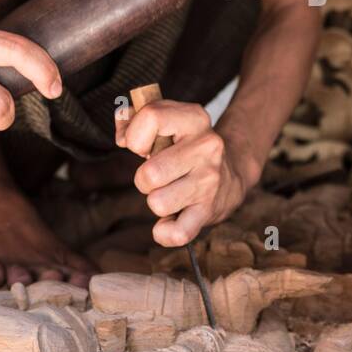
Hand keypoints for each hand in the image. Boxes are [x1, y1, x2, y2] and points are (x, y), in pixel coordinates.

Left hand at [115, 99, 253, 246]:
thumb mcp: (167, 122)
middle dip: (144, 178)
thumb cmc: (185, 148)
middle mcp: (207, 147)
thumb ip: (133, 119)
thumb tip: (122, 136)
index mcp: (194, 119)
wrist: (230, 175)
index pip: (151, 117)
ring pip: (157, 203)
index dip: (136, 135)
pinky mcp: (209, 210)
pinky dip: (164, 232)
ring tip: (169, 192)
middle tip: (159, 175)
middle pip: (150, 173)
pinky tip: (168, 220)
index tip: (145, 146)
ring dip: (156, 201)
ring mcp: (209, 181)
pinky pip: (177, 233)